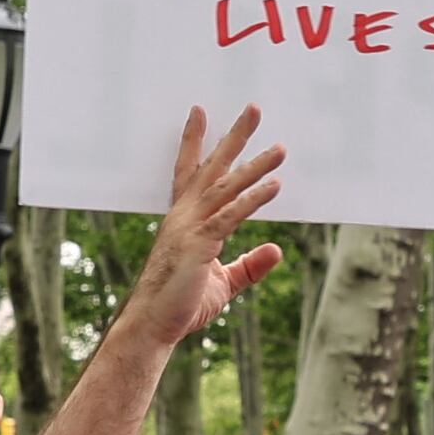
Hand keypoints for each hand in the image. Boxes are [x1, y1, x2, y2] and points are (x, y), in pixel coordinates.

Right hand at [123, 108, 288, 352]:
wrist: (153, 326)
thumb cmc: (181, 305)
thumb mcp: (224, 283)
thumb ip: (249, 265)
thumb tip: (276, 249)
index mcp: (183, 219)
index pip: (190, 171)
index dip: (195, 141)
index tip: (201, 112)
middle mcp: (184, 216)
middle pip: (212, 167)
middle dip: (234, 137)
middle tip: (254, 109)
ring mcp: (190, 227)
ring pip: (227, 187)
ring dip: (255, 164)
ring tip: (280, 148)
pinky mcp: (200, 244)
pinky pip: (231, 215)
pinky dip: (253, 199)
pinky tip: (275, 186)